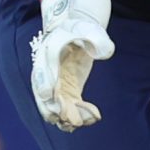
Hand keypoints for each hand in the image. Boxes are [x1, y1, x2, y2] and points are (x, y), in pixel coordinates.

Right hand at [30, 0, 115, 130]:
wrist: (75, 29)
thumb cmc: (80, 26)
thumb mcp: (88, 28)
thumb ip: (97, 38)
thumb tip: (105, 52)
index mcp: (48, 55)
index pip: (44, 73)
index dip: (45, 86)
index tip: (50, 98)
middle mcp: (48, 73)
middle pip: (45, 95)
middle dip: (56, 109)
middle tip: (70, 121)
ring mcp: (55, 83)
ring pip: (54, 106)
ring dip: (66, 116)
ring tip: (83, 123)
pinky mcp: (66, 91)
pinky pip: (67, 107)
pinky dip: (75, 115)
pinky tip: (91, 119)